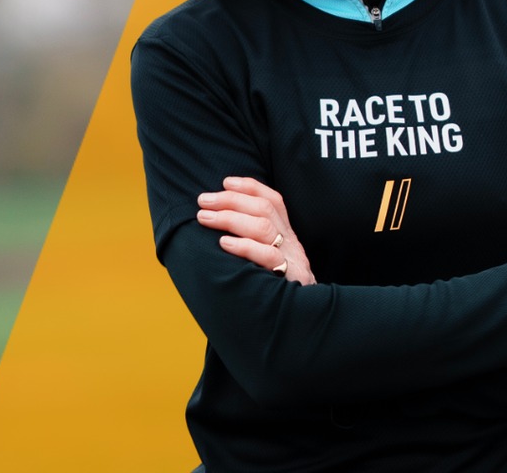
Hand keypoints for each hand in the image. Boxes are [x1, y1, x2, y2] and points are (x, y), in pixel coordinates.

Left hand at [196, 176, 316, 285]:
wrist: (303, 323)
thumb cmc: (276, 289)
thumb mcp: (270, 261)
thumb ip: (254, 242)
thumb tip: (217, 223)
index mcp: (286, 234)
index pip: (273, 200)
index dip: (250, 187)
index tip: (225, 181)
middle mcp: (290, 242)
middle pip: (264, 209)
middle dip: (230, 200)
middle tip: (202, 200)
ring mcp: (291, 259)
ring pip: (263, 228)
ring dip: (230, 218)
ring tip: (204, 218)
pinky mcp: (289, 279)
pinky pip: (268, 258)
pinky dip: (244, 247)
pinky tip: (223, 244)